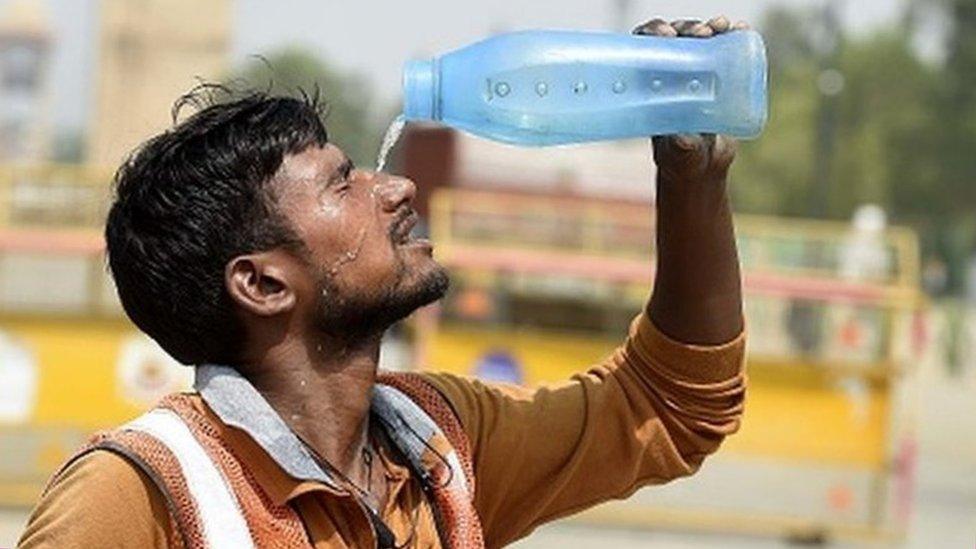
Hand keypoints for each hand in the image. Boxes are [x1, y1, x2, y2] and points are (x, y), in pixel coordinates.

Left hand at [633, 17, 748, 185]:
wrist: (704, 166)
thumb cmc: (682, 161)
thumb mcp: (680, 156)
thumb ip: (681, 149)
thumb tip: (683, 139)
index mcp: (649, 86)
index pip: (643, 48)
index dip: (652, 32)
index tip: (668, 34)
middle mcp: (670, 75)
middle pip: (674, 38)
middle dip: (687, 27)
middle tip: (702, 32)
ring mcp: (694, 74)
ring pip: (699, 40)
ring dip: (710, 26)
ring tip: (723, 27)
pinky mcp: (718, 78)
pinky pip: (724, 50)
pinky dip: (733, 35)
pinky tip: (740, 29)